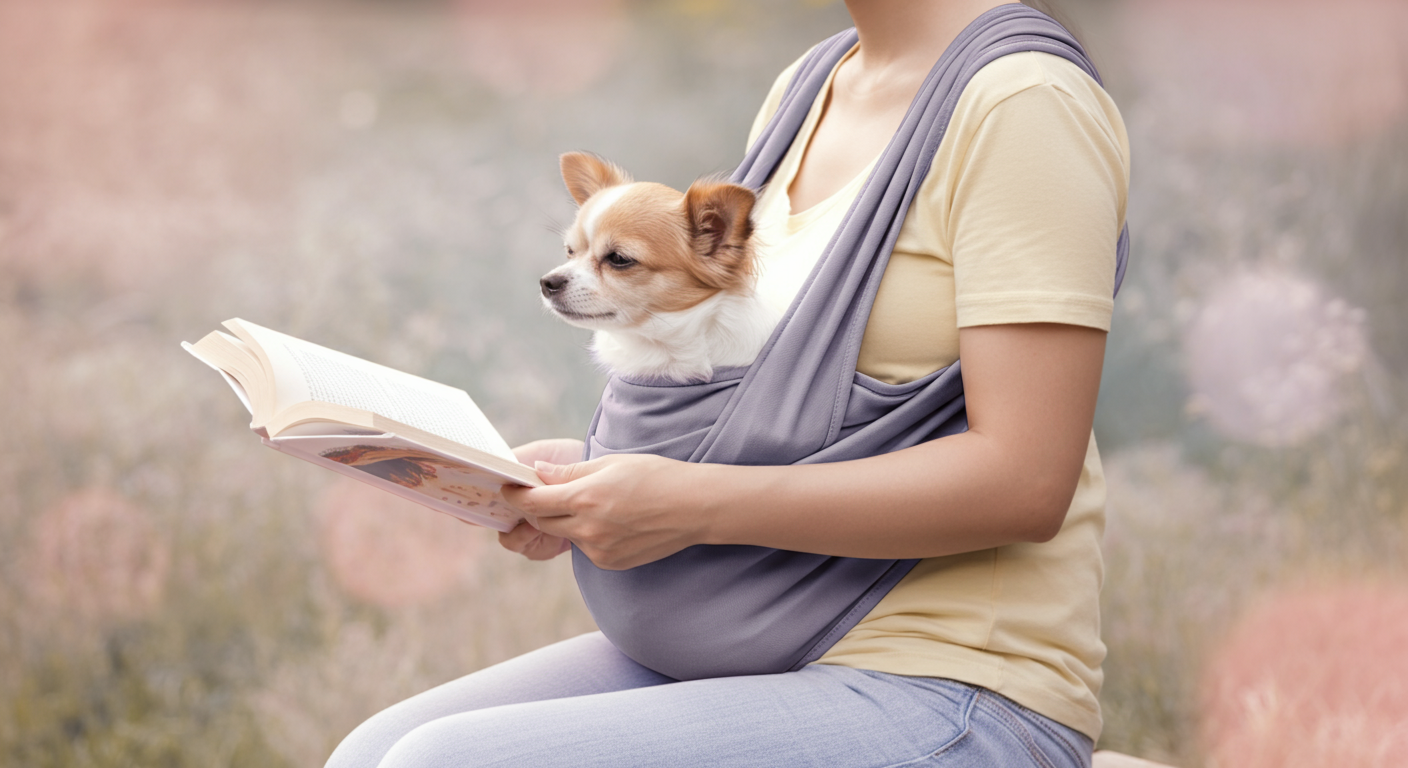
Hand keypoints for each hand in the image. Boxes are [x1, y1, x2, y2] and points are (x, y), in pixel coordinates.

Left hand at [500, 453, 706, 570]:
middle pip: (543, 522)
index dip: (516, 496)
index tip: (508, 489)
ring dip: (566, 521)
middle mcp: (587, 528)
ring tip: (592, 504)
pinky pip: (586, 549)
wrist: (693, 507)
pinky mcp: (610, 562)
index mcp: (585, 497)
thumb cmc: (656, 476)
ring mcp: (598, 549)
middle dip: (539, 509)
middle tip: (546, 494)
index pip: (533, 502)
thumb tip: (539, 473)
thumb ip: (571, 472)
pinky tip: (612, 521)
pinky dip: (588, 535)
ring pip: (565, 536)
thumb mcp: (612, 463)